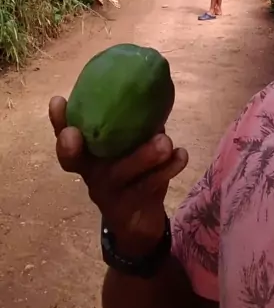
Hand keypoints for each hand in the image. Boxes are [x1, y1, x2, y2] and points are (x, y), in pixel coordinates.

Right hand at [49, 96, 187, 255]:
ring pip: (122, 175)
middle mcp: (94, 174)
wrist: (139, 221)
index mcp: (89, 156)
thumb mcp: (128, 147)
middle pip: (83, 161)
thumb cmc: (132, 172)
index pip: (67, 138)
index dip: (59, 122)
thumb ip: (133, 124)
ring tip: (165, 142)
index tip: (58, 101)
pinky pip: (149, 187)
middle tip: (78, 132)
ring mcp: (110, 194)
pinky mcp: (130, 209)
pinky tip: (181, 155)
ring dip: (144, 156)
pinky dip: (168, 169)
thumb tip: (152, 86)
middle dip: (80, 145)